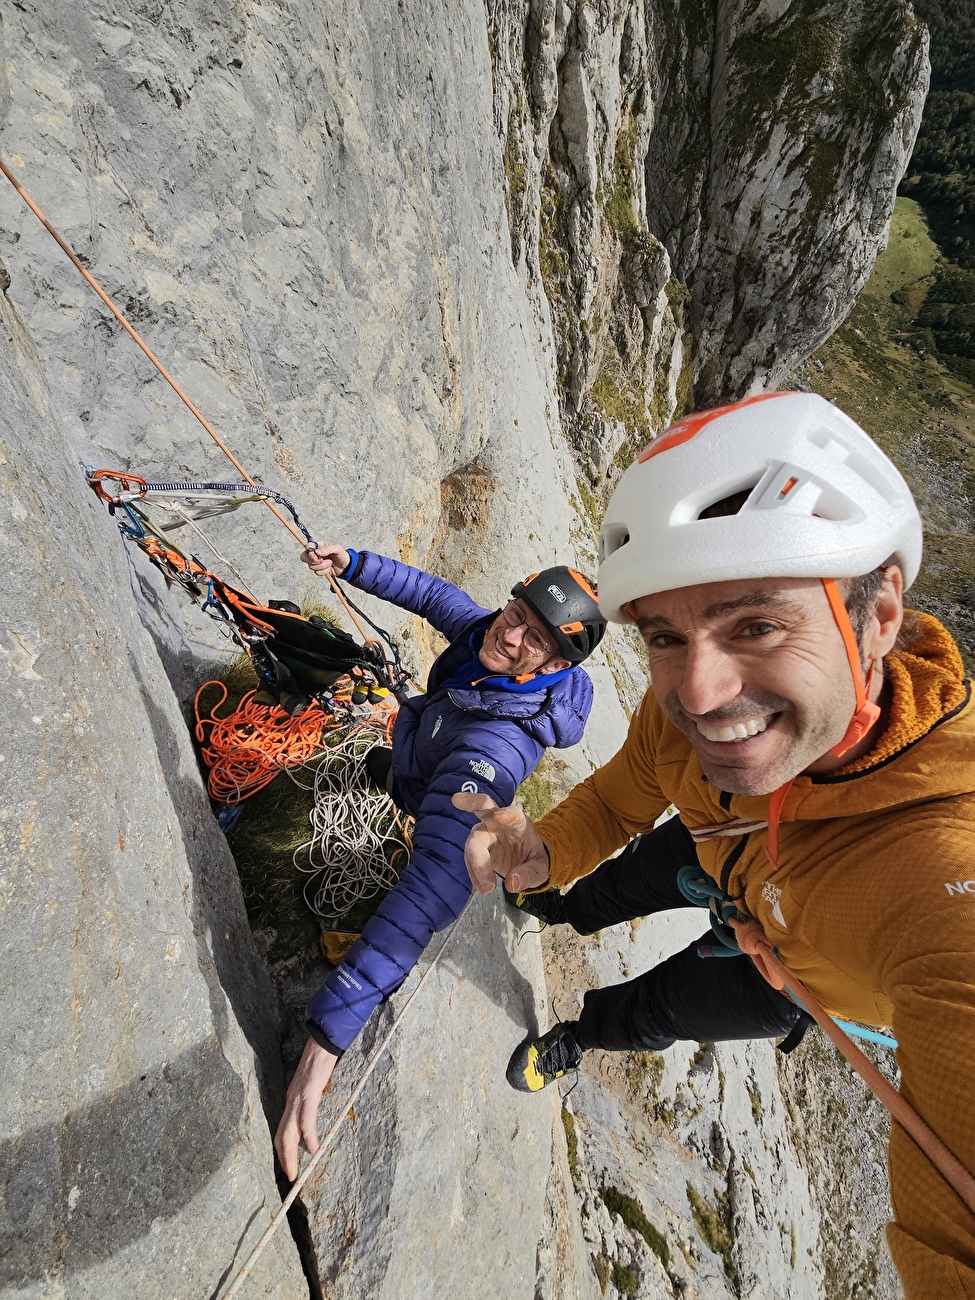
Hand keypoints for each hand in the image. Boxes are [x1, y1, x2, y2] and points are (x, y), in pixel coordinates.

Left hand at [274, 1036, 337, 1180]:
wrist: (323, 1042)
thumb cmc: (321, 1061)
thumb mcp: (313, 1084)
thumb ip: (310, 1100)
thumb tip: (314, 1117)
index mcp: (291, 1099)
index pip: (282, 1129)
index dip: (282, 1150)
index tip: (288, 1167)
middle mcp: (290, 1100)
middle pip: (281, 1135)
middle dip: (284, 1159)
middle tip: (291, 1178)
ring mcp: (298, 1097)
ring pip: (289, 1131)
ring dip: (291, 1155)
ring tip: (296, 1172)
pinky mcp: (309, 1092)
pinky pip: (307, 1119)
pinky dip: (308, 1136)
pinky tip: (314, 1148)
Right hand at [301, 543, 350, 577]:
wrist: (346, 566)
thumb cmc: (342, 555)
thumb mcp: (337, 549)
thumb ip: (327, 549)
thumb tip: (317, 552)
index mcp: (318, 546)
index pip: (308, 547)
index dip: (309, 553)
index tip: (315, 558)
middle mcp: (315, 554)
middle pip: (304, 557)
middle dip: (313, 561)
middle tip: (322, 561)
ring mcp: (316, 562)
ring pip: (311, 566)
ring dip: (322, 566)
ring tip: (330, 563)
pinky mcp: (319, 570)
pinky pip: (317, 572)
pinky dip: (324, 571)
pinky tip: (329, 568)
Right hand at [451, 792, 549, 894]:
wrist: (524, 862)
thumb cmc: (533, 858)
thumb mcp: (540, 868)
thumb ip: (530, 873)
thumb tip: (512, 884)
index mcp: (519, 822)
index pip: (514, 814)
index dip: (507, 814)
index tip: (501, 816)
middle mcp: (498, 821)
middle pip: (483, 807)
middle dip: (470, 802)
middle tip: (456, 799)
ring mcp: (485, 832)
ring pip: (474, 841)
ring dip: (477, 864)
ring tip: (487, 888)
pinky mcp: (476, 846)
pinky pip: (471, 858)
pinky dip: (475, 873)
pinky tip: (482, 887)